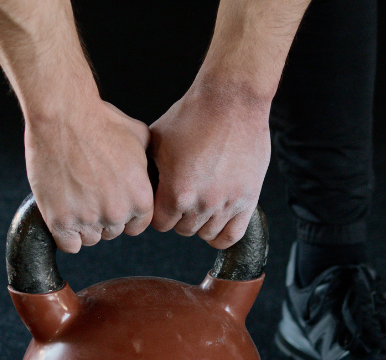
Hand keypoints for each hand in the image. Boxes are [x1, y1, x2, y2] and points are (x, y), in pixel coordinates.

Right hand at [25, 99, 153, 253]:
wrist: (63, 116)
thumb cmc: (99, 121)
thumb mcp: (139, 137)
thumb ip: (147, 162)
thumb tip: (151, 170)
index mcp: (140, 198)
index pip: (136, 225)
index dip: (124, 214)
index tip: (112, 202)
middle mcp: (117, 213)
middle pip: (112, 232)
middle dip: (103, 217)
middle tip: (90, 194)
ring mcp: (88, 219)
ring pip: (90, 238)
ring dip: (84, 225)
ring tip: (75, 199)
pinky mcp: (60, 220)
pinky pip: (68, 244)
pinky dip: (66, 234)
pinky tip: (64, 214)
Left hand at [149, 83, 272, 249]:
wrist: (231, 99)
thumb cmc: (192, 115)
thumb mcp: (157, 141)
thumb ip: (149, 171)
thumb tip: (137, 187)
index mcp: (175, 192)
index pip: (160, 224)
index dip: (159, 212)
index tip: (163, 200)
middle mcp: (201, 203)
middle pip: (183, 229)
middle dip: (179, 215)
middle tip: (183, 196)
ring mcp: (227, 203)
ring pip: (206, 233)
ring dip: (200, 222)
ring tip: (200, 201)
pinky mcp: (248, 199)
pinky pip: (232, 235)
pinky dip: (221, 235)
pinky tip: (216, 222)